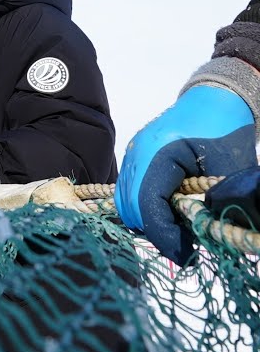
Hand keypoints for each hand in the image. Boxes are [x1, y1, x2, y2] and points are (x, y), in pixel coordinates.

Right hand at [116, 85, 256, 264]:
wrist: (217, 97)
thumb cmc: (225, 129)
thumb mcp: (228, 170)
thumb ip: (212, 203)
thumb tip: (202, 236)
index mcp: (158, 154)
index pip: (148, 204)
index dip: (164, 234)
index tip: (186, 254)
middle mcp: (137, 154)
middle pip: (130, 207)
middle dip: (155, 230)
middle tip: (184, 245)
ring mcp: (132, 154)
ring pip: (124, 201)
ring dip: (148, 220)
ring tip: (178, 230)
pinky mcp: (135, 156)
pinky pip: (128, 189)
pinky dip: (144, 207)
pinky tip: (169, 212)